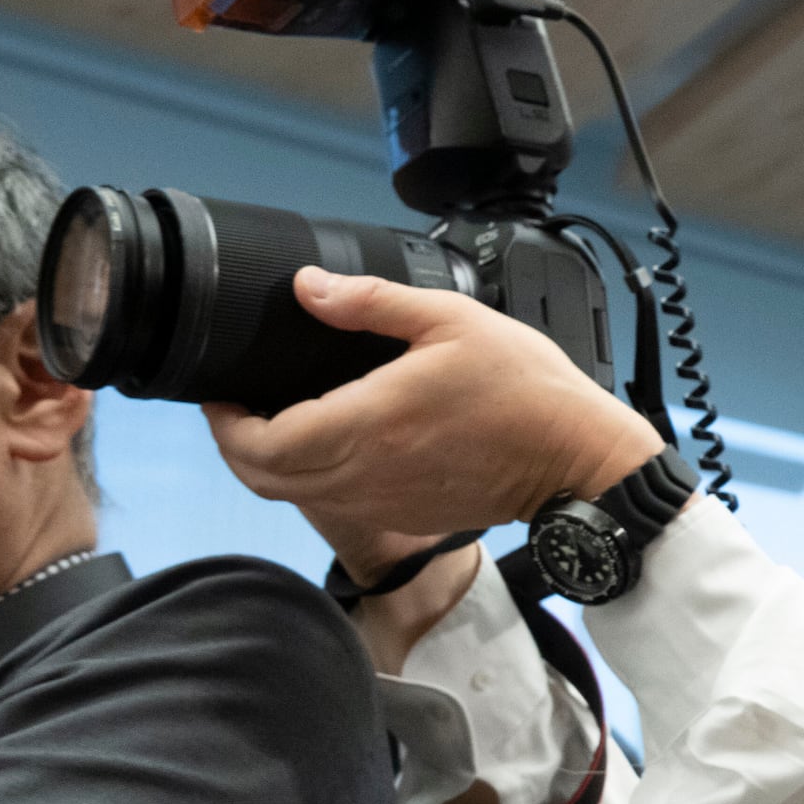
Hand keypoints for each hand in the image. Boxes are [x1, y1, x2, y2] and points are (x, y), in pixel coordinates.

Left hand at [209, 269, 660, 556]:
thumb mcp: (454, 321)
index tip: (223, 393)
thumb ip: (373, 302)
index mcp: (367, 424)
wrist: (579, 461)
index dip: (224, 422)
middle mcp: (365, 474)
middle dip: (235, 445)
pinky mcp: (407, 517)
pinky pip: (336, 506)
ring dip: (273, 466)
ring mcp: (384, 502)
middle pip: (262, 479)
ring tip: (280, 423)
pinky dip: (315, 481)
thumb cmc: (528, 392)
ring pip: (294, 497)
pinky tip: (336, 447)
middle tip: (238, 408)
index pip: (259, 444)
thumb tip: (309, 287)